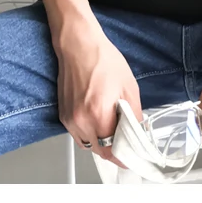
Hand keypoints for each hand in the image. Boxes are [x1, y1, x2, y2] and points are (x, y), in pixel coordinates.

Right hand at [53, 15, 142, 167]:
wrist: (79, 46)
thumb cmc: (102, 60)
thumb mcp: (129, 88)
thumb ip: (134, 116)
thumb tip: (138, 133)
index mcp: (98, 115)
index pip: (112, 151)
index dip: (124, 156)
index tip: (132, 156)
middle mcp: (80, 121)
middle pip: (99, 151)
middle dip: (114, 148)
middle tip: (126, 140)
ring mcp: (69, 119)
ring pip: (88, 144)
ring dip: (101, 141)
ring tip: (112, 125)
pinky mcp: (63, 115)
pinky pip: (78, 134)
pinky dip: (90, 132)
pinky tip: (99, 117)